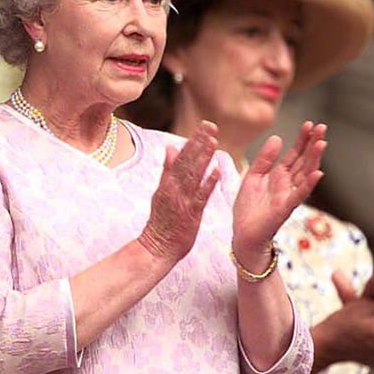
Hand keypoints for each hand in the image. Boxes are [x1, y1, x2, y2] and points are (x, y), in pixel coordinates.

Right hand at [139, 120, 221, 262]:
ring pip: (194, 175)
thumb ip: (167, 170)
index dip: (194, 140)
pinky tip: (216, 171)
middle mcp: (174, 188)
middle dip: (200, 142)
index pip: (182, 156)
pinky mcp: (190, 214)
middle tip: (211, 125)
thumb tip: (170, 147)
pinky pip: (200, 197)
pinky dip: (208, 183)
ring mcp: (182, 200)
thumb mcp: (161, 192)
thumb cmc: (162, 222)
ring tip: (214, 141)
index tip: (205, 125)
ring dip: (203, 157)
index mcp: (169, 182)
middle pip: (188, 161)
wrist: (156, 248)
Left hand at [232, 122, 325, 265]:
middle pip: (304, 160)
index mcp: (279, 175)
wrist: (243, 234)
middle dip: (313, 144)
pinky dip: (309, 185)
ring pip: (305, 174)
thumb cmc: (248, 208)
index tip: (310, 124)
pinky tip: (318, 173)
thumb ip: (264, 159)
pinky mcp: (285, 208)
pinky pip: (299, 195)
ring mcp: (289, 195)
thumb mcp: (252, 177)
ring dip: (314, 159)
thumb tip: (277, 138)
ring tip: (322, 143)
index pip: (295, 154)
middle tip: (322, 127)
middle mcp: (287, 184)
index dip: (302, 140)